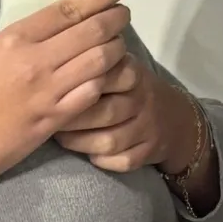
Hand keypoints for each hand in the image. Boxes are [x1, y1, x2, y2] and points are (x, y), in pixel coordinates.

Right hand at [0, 0, 138, 191]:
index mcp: (14, 39)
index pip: (66, 10)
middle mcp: (36, 63)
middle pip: (90, 33)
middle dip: (115, 19)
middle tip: (125, 13)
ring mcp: (49, 92)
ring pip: (98, 63)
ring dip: (116, 49)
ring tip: (121, 42)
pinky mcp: (57, 119)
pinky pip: (93, 94)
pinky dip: (108, 81)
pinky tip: (114, 75)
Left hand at [53, 59, 200, 173]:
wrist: (173, 117)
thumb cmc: (129, 89)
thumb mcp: (116, 65)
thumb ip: (90, 60)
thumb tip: (50, 59)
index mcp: (131, 72)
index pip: (100, 78)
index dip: (73, 88)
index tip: (50, 93)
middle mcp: (142, 100)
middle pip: (104, 112)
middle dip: (72, 120)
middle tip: (50, 120)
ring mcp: (148, 128)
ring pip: (110, 141)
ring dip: (81, 143)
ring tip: (62, 138)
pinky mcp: (149, 152)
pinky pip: (123, 161)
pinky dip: (103, 161)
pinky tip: (88, 154)